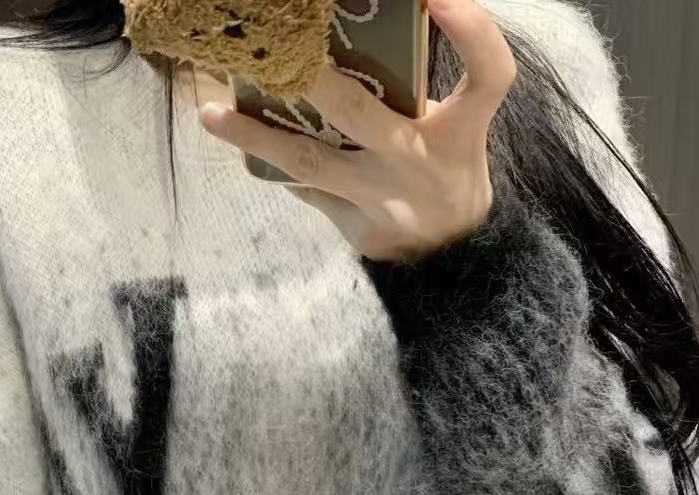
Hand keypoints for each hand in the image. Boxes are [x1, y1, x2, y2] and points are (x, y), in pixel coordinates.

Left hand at [200, 0, 516, 262]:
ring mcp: (383, 202)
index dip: (472, 32)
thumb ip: (420, 88)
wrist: (450, 259)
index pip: (487, 75)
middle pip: (361, 115)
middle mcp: (421, 164)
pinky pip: (306, 189)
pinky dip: (272, 161)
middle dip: (311, 80)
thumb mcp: (455, 127)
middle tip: (272, 51)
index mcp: (461, 131)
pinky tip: (236, 137)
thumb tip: (350, 38)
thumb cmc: (447, 169)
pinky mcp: (358, 229)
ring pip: (311, 163)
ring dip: (256, 136)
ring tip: (211, 112)